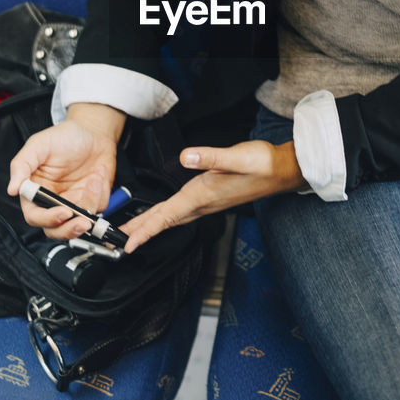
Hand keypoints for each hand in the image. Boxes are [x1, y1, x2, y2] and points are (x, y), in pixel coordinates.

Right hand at [6, 102, 125, 239]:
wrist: (93, 131)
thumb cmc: (64, 137)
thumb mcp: (39, 145)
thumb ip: (22, 165)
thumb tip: (12, 189)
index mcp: (36, 191)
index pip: (35, 216)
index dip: (47, 219)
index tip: (63, 212)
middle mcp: (54, 201)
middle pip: (56, 230)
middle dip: (69, 230)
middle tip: (82, 222)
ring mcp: (74, 203)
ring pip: (79, 224)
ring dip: (90, 203)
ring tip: (95, 179)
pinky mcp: (92, 201)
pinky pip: (98, 209)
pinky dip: (100, 193)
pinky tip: (98, 175)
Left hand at [119, 140, 306, 252]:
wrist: (281, 171)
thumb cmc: (262, 164)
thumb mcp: (237, 156)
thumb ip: (210, 157)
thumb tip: (185, 157)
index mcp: (203, 196)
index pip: (167, 216)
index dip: (145, 229)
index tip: (126, 243)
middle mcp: (202, 203)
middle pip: (165, 221)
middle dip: (141, 231)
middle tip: (118, 242)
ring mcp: (206, 203)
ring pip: (172, 218)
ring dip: (151, 225)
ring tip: (132, 232)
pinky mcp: (210, 197)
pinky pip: (181, 212)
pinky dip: (165, 216)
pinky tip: (161, 215)